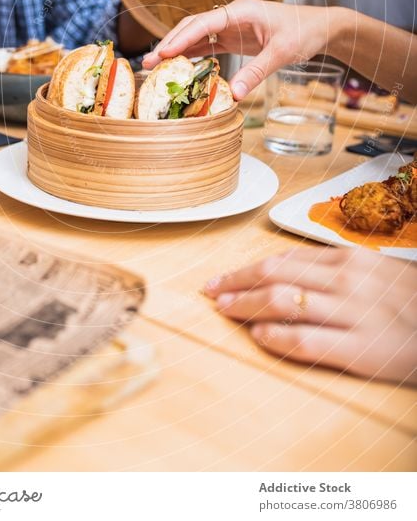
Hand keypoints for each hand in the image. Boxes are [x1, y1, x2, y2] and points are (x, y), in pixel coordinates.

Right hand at [142, 0, 332, 98]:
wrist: (320, 27)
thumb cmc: (303, 33)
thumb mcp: (282, 53)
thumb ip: (257, 72)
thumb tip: (234, 95)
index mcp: (241, 10)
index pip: (203, 23)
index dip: (181, 37)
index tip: (163, 52)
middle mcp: (231, 15)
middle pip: (192, 27)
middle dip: (170, 43)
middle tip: (148, 62)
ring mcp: (231, 26)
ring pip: (196, 36)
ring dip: (176, 50)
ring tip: (154, 66)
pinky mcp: (234, 37)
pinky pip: (207, 45)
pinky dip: (191, 55)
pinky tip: (177, 67)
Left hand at [204, 245, 416, 385]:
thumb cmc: (408, 302)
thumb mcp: (373, 272)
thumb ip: (333, 271)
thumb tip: (285, 275)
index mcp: (347, 260)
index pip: (282, 260)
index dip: (245, 269)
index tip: (221, 278)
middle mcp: (345, 281)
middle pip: (273, 276)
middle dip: (235, 284)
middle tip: (211, 293)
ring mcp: (352, 313)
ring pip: (282, 302)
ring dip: (246, 307)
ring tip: (226, 312)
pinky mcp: (361, 349)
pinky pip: (305, 340)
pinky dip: (275, 338)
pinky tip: (258, 338)